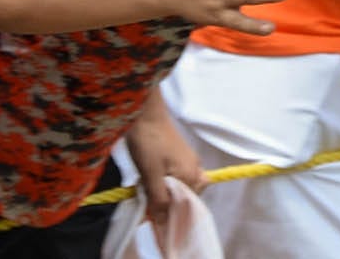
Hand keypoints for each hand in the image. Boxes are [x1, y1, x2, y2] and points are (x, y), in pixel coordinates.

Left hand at [124, 95, 207, 232]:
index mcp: (191, 175)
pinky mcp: (180, 154)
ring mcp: (189, 160)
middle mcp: (195, 168)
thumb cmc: (148, 144)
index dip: (172, 215)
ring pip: (182, 187)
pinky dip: (168, 184)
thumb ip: (159, 200)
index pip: (187, 206)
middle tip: (150, 206)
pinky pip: (179, 176)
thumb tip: (163, 224)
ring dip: (168, 194)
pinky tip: (153, 182)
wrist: (144, 114)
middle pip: (187, 197)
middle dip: (170, 205)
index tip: (154, 220)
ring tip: (149, 194)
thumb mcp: (150, 176)